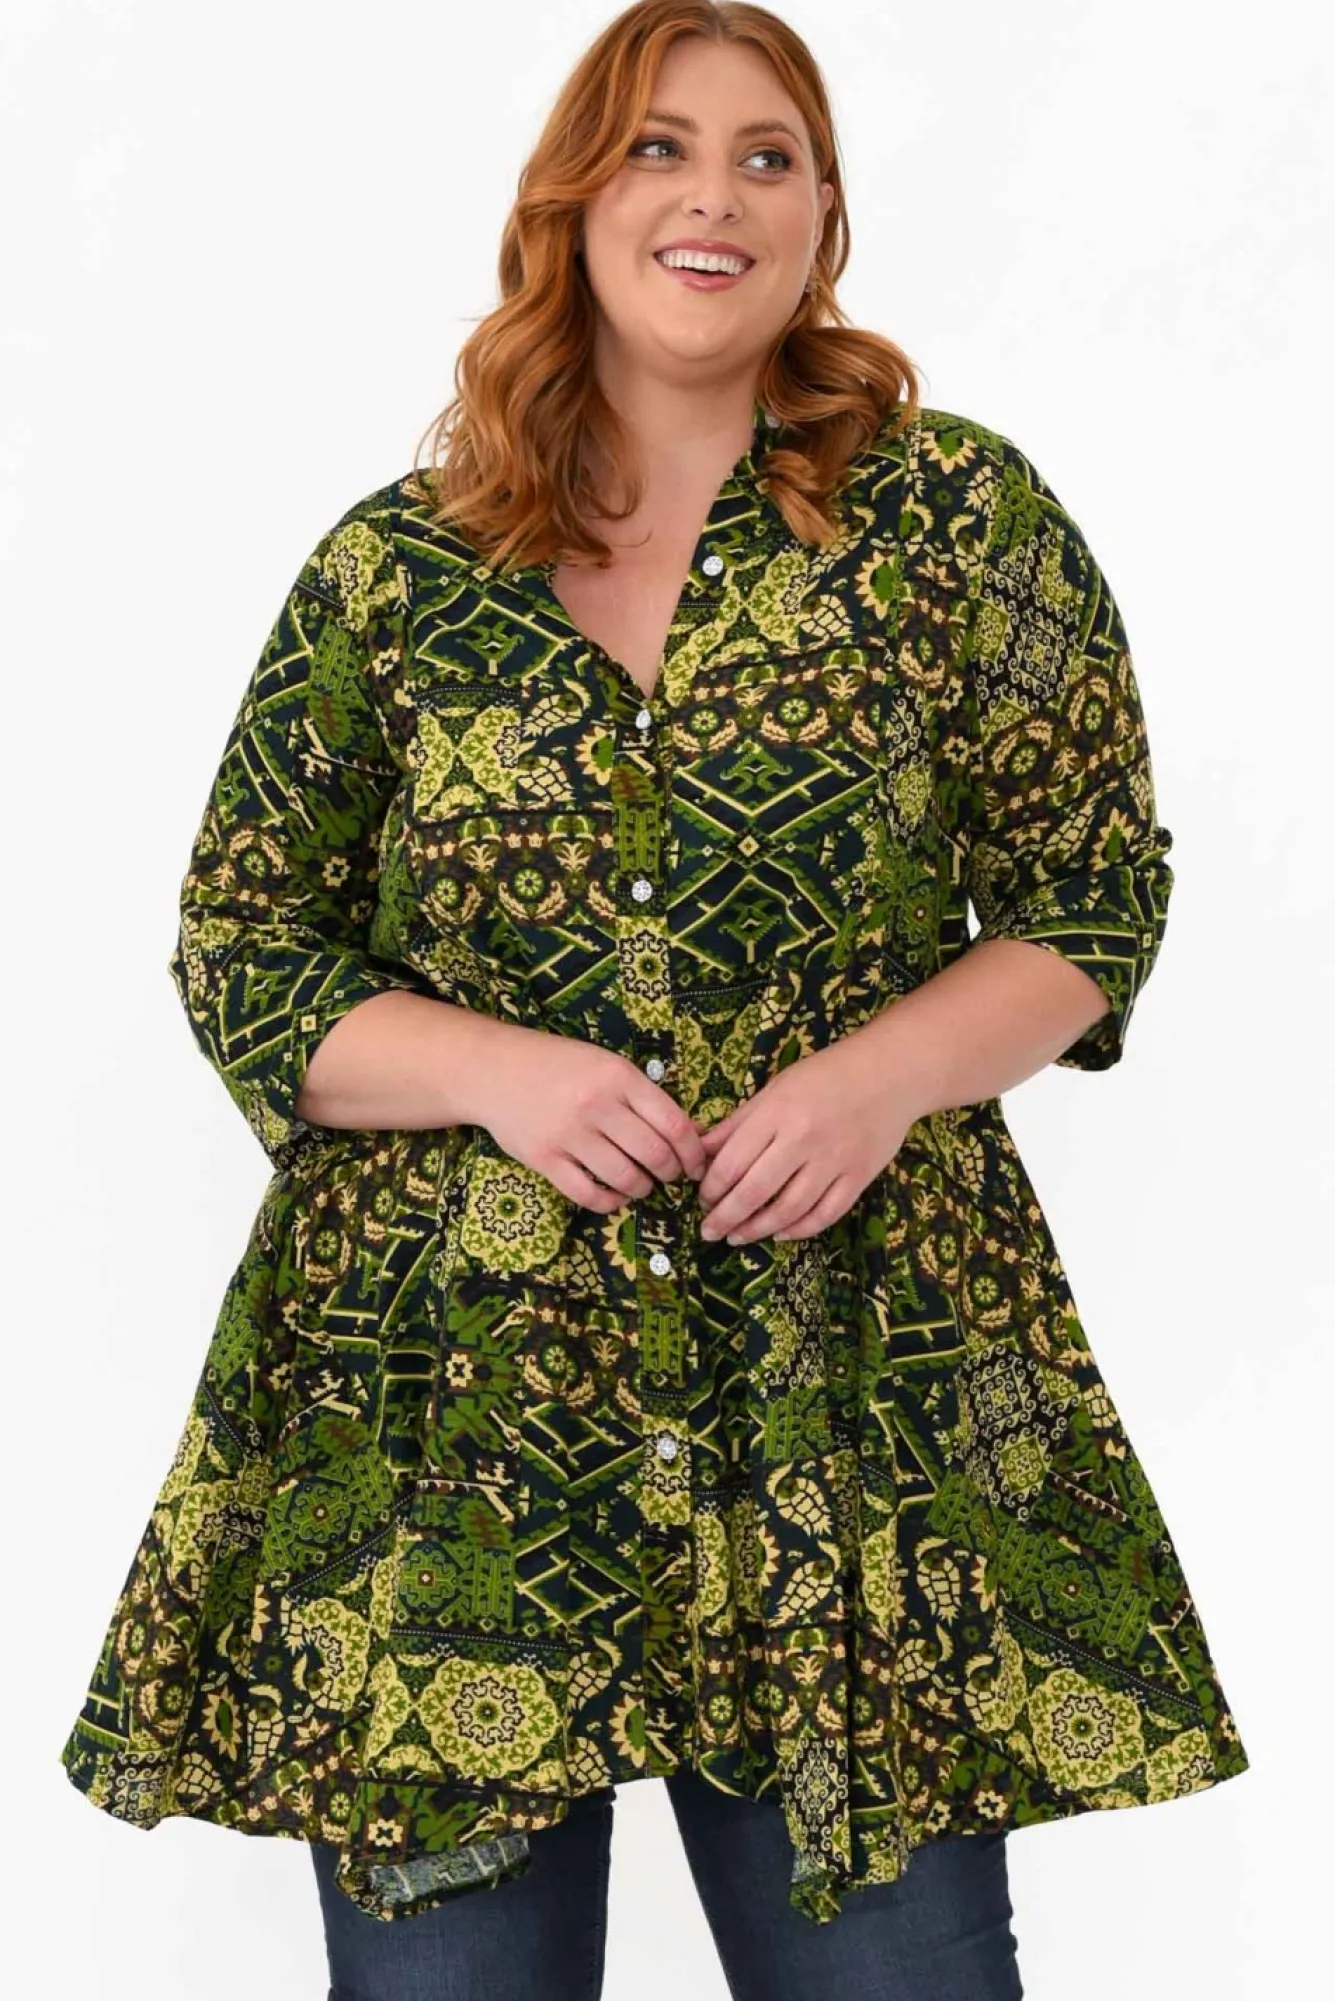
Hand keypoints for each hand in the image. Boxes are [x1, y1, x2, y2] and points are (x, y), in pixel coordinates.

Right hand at [479, 1024, 706, 1212]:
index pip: (674, 1124)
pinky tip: (615, 1196)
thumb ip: (644, 1096)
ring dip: (642, 1188)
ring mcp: (569, 1134)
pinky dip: (610, 1202)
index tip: (696, 1165)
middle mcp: (596, 1105)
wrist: (495, 1070)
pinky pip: (588, 1195)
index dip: (693, 1152)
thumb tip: (691, 1134)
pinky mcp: (544, 1158)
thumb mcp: (607, 1065)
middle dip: (671, 1173)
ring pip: (625, 1178)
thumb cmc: (559, 1066)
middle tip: (670, 1176)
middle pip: (654, 1154)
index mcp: (619, 1077)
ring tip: (642, 1185)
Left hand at [694, 1034, 917, 1244]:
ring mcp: (834, 1161)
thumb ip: (738, 1123)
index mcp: (777, 1113)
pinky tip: (780, 1233)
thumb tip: (700, 1151)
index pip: (732, 1162)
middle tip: (709, 1231)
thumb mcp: (775, 1088)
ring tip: (738, 1237)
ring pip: (788, 1210)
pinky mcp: (859, 1177)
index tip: (702, 1199)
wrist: (891, 1073)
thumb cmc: (826, 1075)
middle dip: (725, 1218)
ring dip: (757, 1230)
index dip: (711, 1189)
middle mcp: (803, 1140)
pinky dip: (799, 1229)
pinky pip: (824, 1214)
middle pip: (754, 1192)